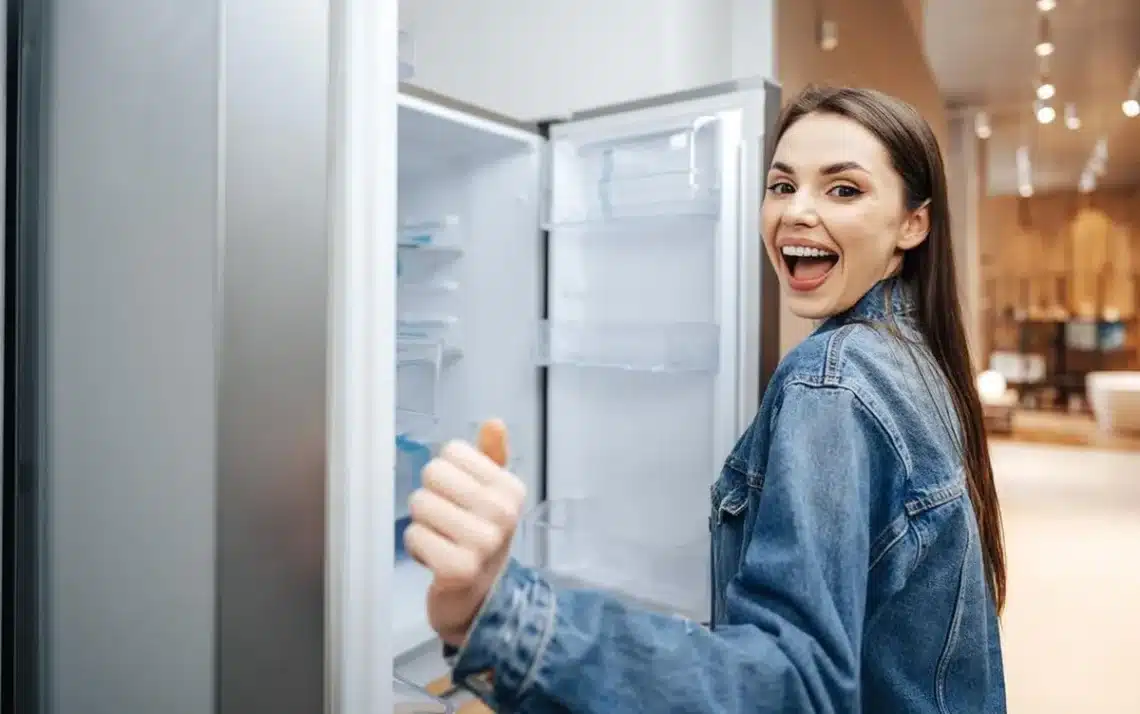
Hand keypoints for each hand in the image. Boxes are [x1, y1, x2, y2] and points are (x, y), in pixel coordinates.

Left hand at [404, 419, 526, 646]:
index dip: (448, 475)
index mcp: (510, 488)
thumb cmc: (482, 537)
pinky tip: (436, 560)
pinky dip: (417, 548)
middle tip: (448, 522)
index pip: (452, 451)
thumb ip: (491, 456)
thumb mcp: (492, 494)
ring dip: (423, 525)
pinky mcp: (458, 568)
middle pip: (432, 474)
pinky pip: (414, 536)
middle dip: (432, 498)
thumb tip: (494, 422)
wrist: (483, 597)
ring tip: (443, 541)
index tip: (462, 500)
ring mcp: (482, 542)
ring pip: (420, 504)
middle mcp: (502, 513)